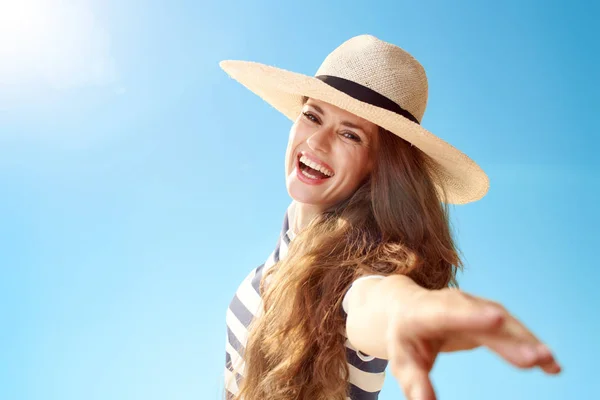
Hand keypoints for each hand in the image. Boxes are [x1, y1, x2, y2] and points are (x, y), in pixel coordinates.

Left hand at [385, 287, 561, 399]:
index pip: (448, 313)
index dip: (473, 316)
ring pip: (503, 323)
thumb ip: (414, 382)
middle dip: (510, 337)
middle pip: (483, 319)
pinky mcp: (487, 314)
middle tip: (537, 357)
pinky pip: (510, 329)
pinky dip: (529, 344)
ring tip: (550, 363)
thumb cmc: (404, 338)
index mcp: (425, 312)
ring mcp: (472, 306)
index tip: (497, 318)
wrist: (408, 308)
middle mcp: (452, 304)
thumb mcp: (402, 361)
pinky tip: (549, 364)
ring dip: (527, 341)